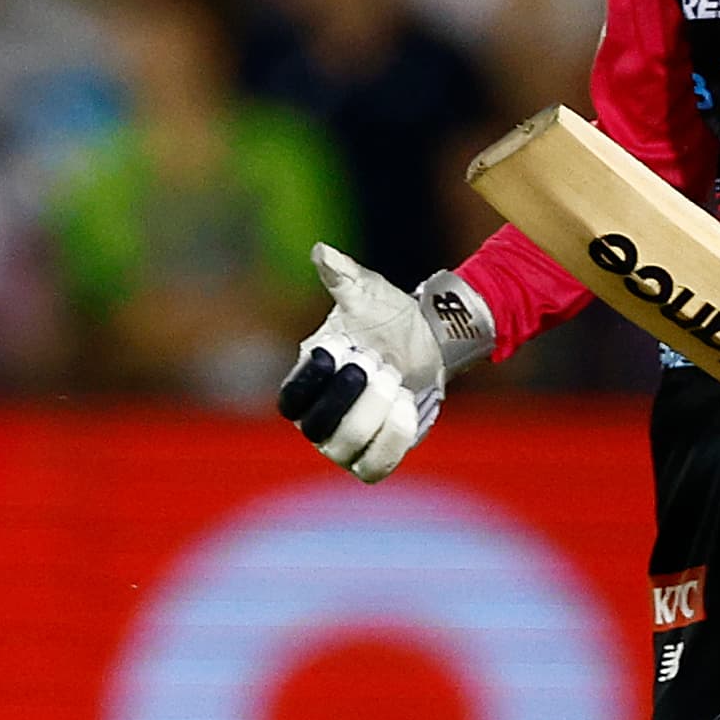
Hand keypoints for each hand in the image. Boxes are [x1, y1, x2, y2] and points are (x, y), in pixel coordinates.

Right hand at [276, 245, 492, 482]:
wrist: (430, 341)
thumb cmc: (389, 314)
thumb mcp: (367, 291)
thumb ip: (342, 276)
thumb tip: (322, 252)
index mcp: (307, 379)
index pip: (289, 401)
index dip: (310, 383)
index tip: (341, 351)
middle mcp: (319, 417)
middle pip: (316, 431)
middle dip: (352, 398)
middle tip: (379, 364)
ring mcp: (344, 442)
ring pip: (347, 450)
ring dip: (377, 417)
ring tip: (398, 382)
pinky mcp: (374, 457)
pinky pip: (375, 467)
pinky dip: (394, 440)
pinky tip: (408, 405)